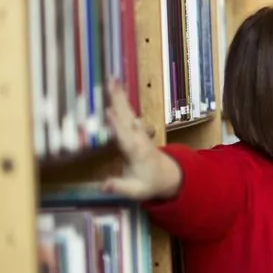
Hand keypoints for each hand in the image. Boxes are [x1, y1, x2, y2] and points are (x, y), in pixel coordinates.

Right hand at [100, 81, 181, 200]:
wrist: (169, 175)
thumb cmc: (150, 183)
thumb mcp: (137, 191)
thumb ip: (120, 187)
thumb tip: (103, 186)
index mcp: (136, 152)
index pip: (125, 137)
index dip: (117, 125)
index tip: (108, 111)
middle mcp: (138, 138)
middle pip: (127, 117)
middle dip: (119, 101)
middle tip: (110, 83)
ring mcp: (139, 132)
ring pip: (128, 112)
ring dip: (120, 96)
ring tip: (112, 81)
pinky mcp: (137, 129)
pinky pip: (128, 113)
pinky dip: (122, 101)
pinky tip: (116, 90)